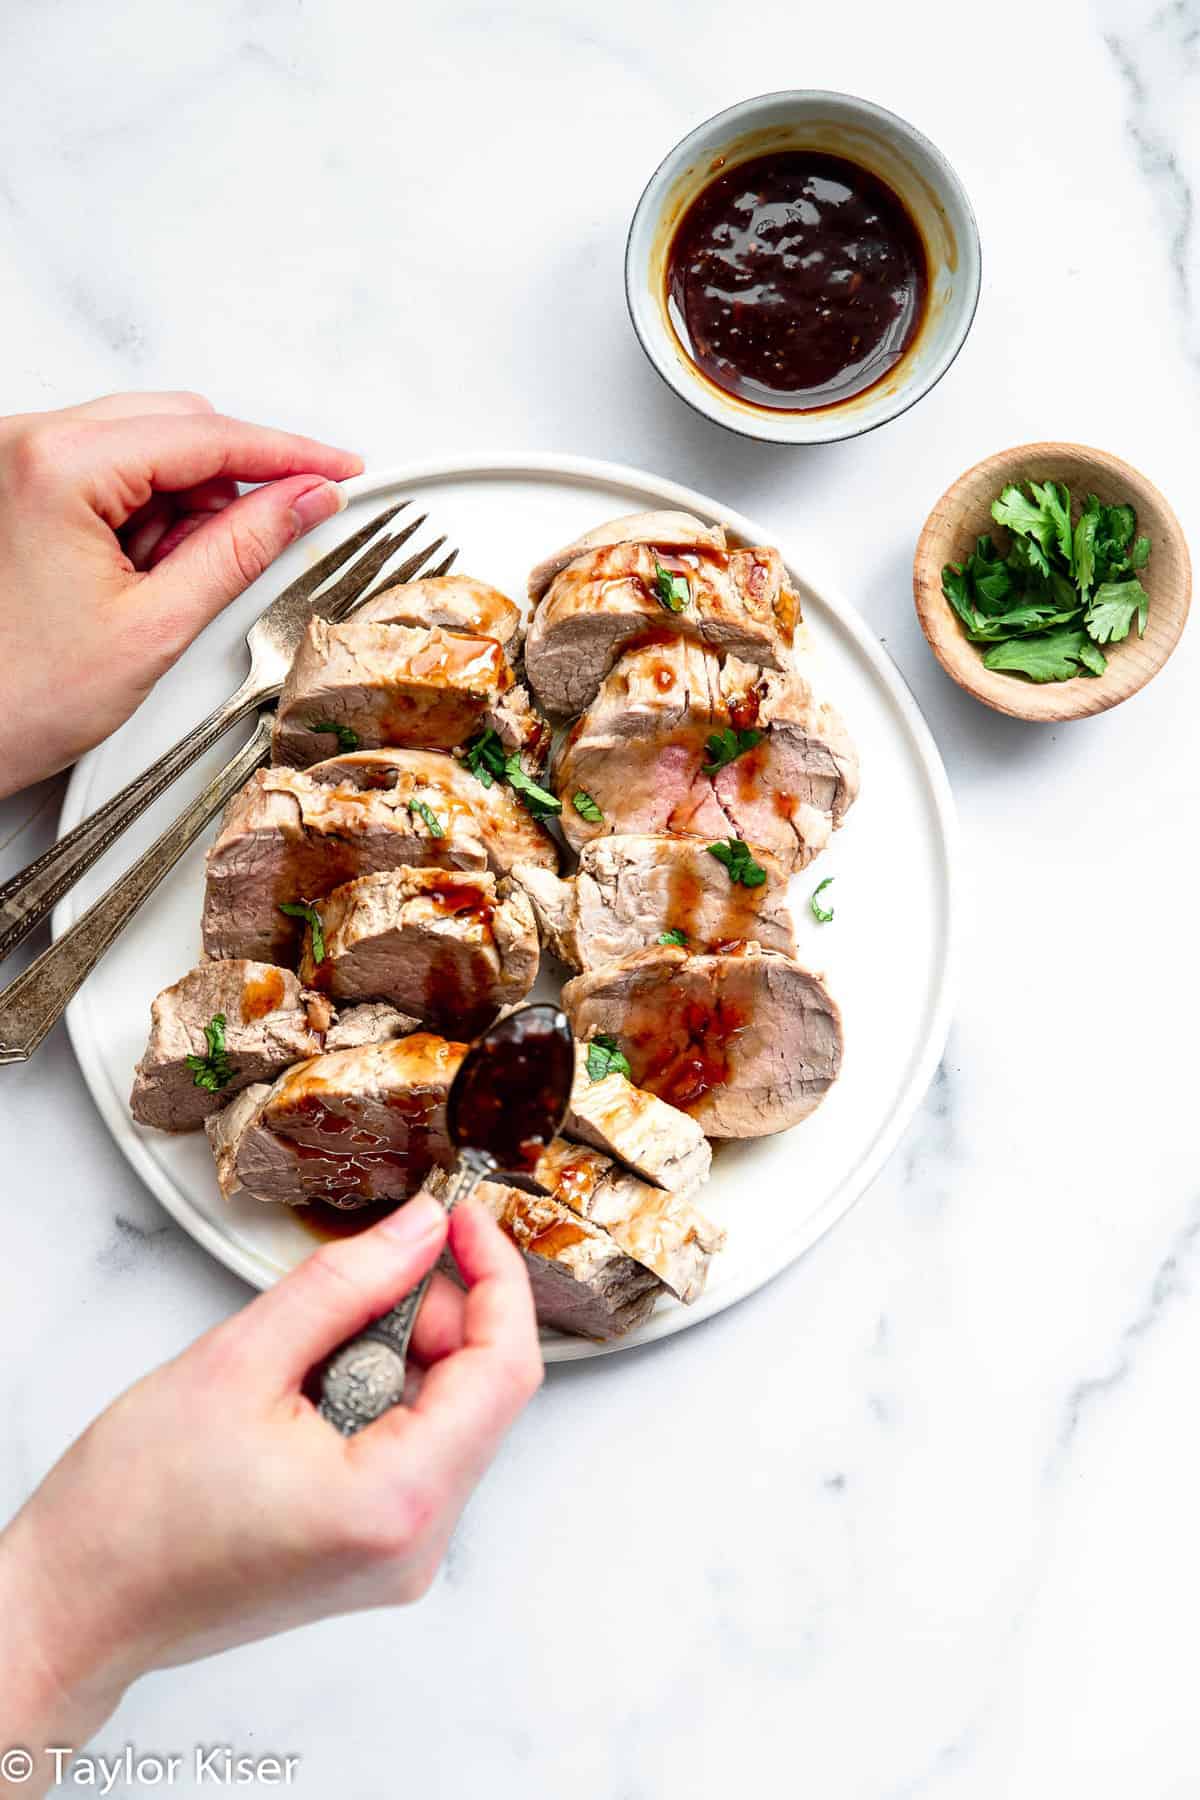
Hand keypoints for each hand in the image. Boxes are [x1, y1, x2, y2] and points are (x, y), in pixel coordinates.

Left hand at [0, 391, 362, 796]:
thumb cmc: (18, 698)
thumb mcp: (156, 626)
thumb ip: (241, 550)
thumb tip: (300, 501)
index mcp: (56, 465)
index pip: (204, 434)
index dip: (285, 453)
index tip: (337, 467)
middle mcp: (24, 446)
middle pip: (174, 426)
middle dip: (231, 484)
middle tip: (278, 535)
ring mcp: (16, 464)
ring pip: (144, 448)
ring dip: (184, 507)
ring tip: (170, 585)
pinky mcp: (18, 489)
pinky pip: (108, 473)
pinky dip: (145, 517)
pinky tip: (144, 574)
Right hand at [0, 1199, 541, 1786]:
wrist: (76, 1603)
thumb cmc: (134, 1510)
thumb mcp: (240, 1360)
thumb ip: (347, 1283)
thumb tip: (423, 1230)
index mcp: (398, 1502)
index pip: (506, 1370)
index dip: (495, 1280)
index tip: (462, 1220)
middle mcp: (416, 1543)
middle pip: (480, 1392)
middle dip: (431, 1315)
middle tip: (356, 1280)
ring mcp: (399, 1557)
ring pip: (446, 1418)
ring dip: (396, 1355)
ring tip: (302, 1355)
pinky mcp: (373, 1555)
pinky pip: (413, 1451)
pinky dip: (377, 1397)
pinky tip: (303, 1396)